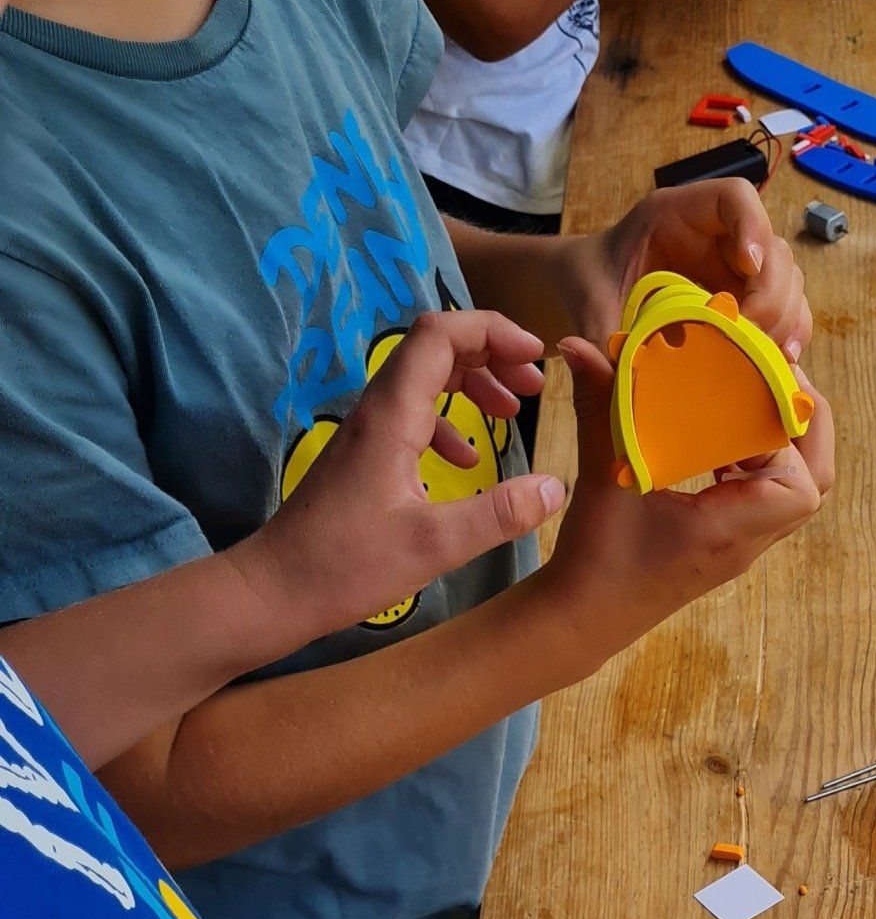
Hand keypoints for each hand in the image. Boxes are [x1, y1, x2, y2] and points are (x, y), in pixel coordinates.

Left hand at [239, 310, 561, 643]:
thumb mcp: (435, 545)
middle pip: (435, 348)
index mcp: (393, 415)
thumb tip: (555, 487)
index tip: (536, 356)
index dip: (492, 331)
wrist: (278, 587)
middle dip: (489, 354)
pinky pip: (414, 416)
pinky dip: (450, 422)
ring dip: (472, 385)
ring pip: (425, 381)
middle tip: (532, 385)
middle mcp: (379, 410)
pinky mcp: (365, 457)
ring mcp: (369, 432)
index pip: (440, 334)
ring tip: (512, 412)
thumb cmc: (347, 565)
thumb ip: (499, 514)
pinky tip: (470, 458)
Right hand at [527, 336, 833, 664]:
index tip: (757, 396)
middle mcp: (747, 542)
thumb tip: (582, 347)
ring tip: (754, 396)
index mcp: (729, 531)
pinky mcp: (727, 543)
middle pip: (816, 485)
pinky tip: (720, 433)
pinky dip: (757, 458)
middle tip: (780, 376)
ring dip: (784, 441)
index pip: (800, 486)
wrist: (584, 620)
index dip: (789, 436)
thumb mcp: (598, 480)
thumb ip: (599, 410)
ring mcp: (741, 545)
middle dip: (807, 426)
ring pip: (795, 492)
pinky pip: (765, 496)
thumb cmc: (596, 561)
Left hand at [561, 182, 810, 357]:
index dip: (752, 226)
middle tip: (752, 334)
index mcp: (677, 216)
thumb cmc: (590, 284)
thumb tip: (617, 373)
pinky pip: (783, 314)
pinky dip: (787, 336)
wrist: (591, 294)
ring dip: (786, 319)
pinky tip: (779, 364)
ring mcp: (735, 270)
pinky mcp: (744, 302)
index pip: (734, 198)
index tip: (748, 268)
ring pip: (787, 282)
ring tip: (770, 357)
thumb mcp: (589, 304)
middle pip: (773, 249)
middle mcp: (717, 238)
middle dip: (772, 294)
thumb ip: (601, 332)